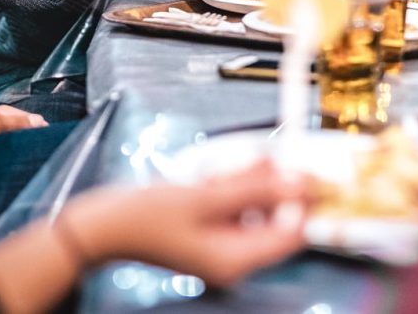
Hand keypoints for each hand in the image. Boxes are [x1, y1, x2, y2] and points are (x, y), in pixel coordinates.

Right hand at [61, 161, 309, 286]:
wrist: (101, 226)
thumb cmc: (146, 215)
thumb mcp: (205, 196)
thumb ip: (256, 188)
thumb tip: (301, 182)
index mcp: (237, 260)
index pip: (293, 233)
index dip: (308, 200)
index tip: (316, 168)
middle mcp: (234, 260)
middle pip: (274, 217)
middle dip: (269, 184)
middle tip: (263, 157)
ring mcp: (221, 247)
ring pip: (254, 206)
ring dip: (245, 182)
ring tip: (217, 171)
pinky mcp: (209, 233)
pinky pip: (234, 206)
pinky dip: (228, 186)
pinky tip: (208, 176)